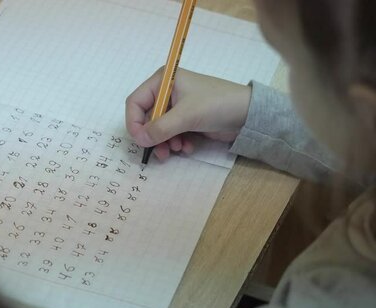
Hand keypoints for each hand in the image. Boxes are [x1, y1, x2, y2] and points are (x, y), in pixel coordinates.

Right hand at [126, 68, 251, 159]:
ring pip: (158, 129)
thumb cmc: (216, 105)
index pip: (135, 102)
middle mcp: (167, 92)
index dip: (134, 122)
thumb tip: (139, 140)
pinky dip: (176, 142)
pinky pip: (171, 134)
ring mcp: (177, 107)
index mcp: (163, 80)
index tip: (140, 140)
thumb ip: (160, 128)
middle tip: (160, 152)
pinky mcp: (186, 119)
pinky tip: (188, 147)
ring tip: (176, 150)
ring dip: (165, 142)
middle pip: (146, 118)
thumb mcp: (186, 116)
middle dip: (153, 136)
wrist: (248, 114)